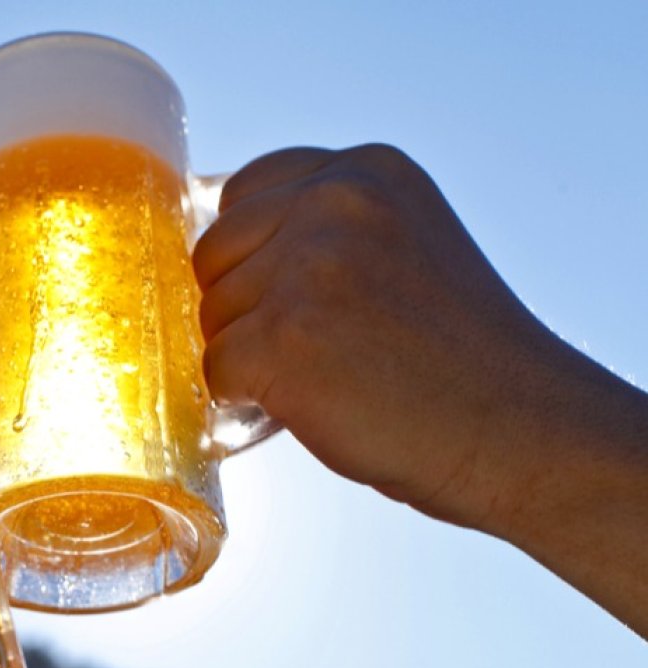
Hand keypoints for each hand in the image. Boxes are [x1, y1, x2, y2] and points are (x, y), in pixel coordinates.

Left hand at [193, 145, 647, 635]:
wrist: (522, 432)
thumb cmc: (460, 358)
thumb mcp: (404, 244)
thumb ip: (327, 227)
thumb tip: (227, 247)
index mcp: (366, 170)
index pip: (245, 191)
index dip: (253, 253)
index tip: (295, 294)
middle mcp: (334, 202)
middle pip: (214, 252)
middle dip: (243, 306)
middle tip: (315, 346)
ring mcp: (306, 268)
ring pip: (211, 314)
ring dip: (249, 356)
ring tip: (328, 375)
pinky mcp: (283, 338)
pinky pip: (216, 370)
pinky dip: (247, 400)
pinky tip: (312, 403)